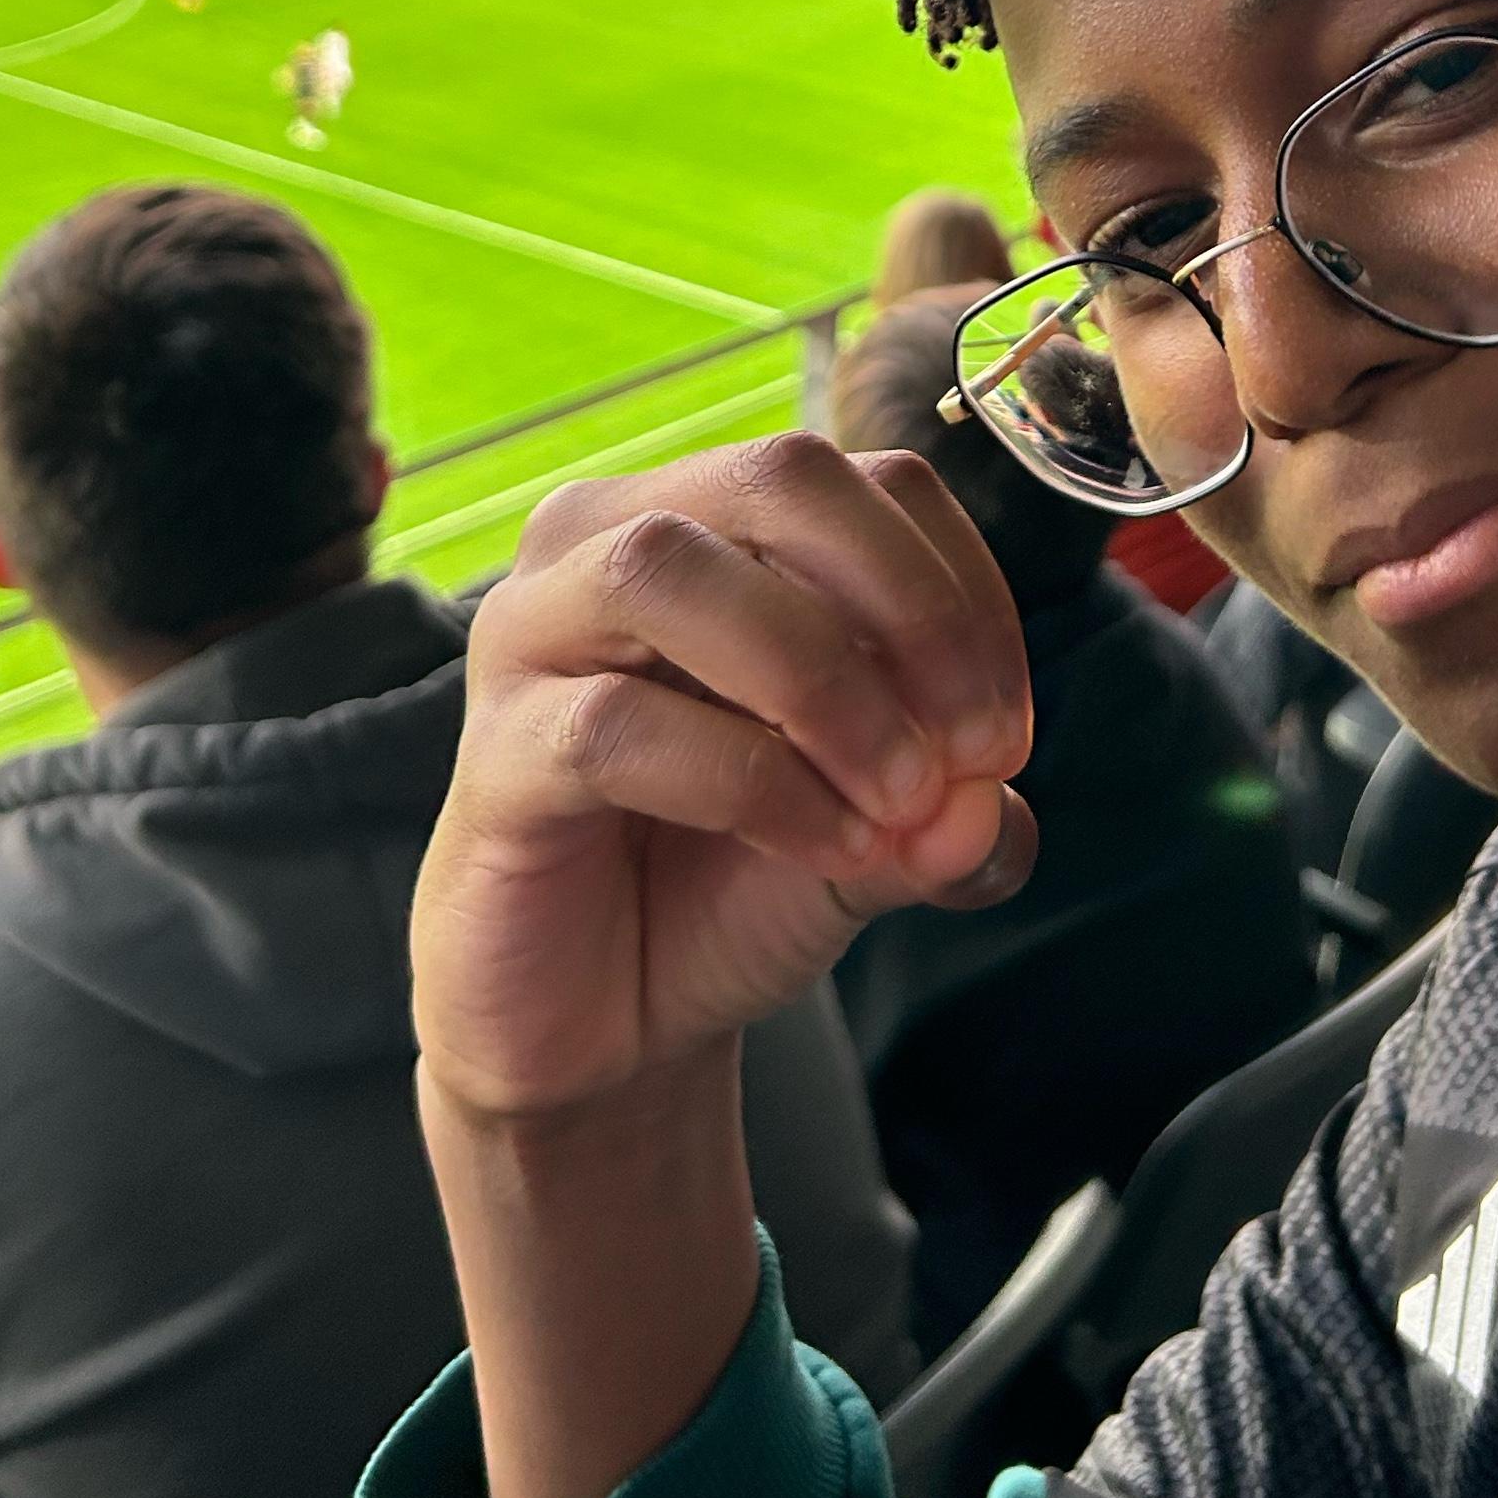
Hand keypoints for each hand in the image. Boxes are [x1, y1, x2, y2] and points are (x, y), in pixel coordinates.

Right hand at [415, 432, 1036, 1121]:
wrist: (616, 1022)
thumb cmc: (740, 879)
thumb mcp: (886, 828)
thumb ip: (952, 804)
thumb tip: (990, 802)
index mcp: (720, 522)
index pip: (870, 481)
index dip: (963, 592)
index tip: (1004, 735)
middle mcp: (612, 539)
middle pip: (777, 474)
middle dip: (907, 604)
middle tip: (970, 749)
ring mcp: (532, 634)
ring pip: (670, 571)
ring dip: (824, 685)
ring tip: (900, 802)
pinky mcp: (493, 752)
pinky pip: (615, 725)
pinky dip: (754, 784)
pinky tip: (831, 849)